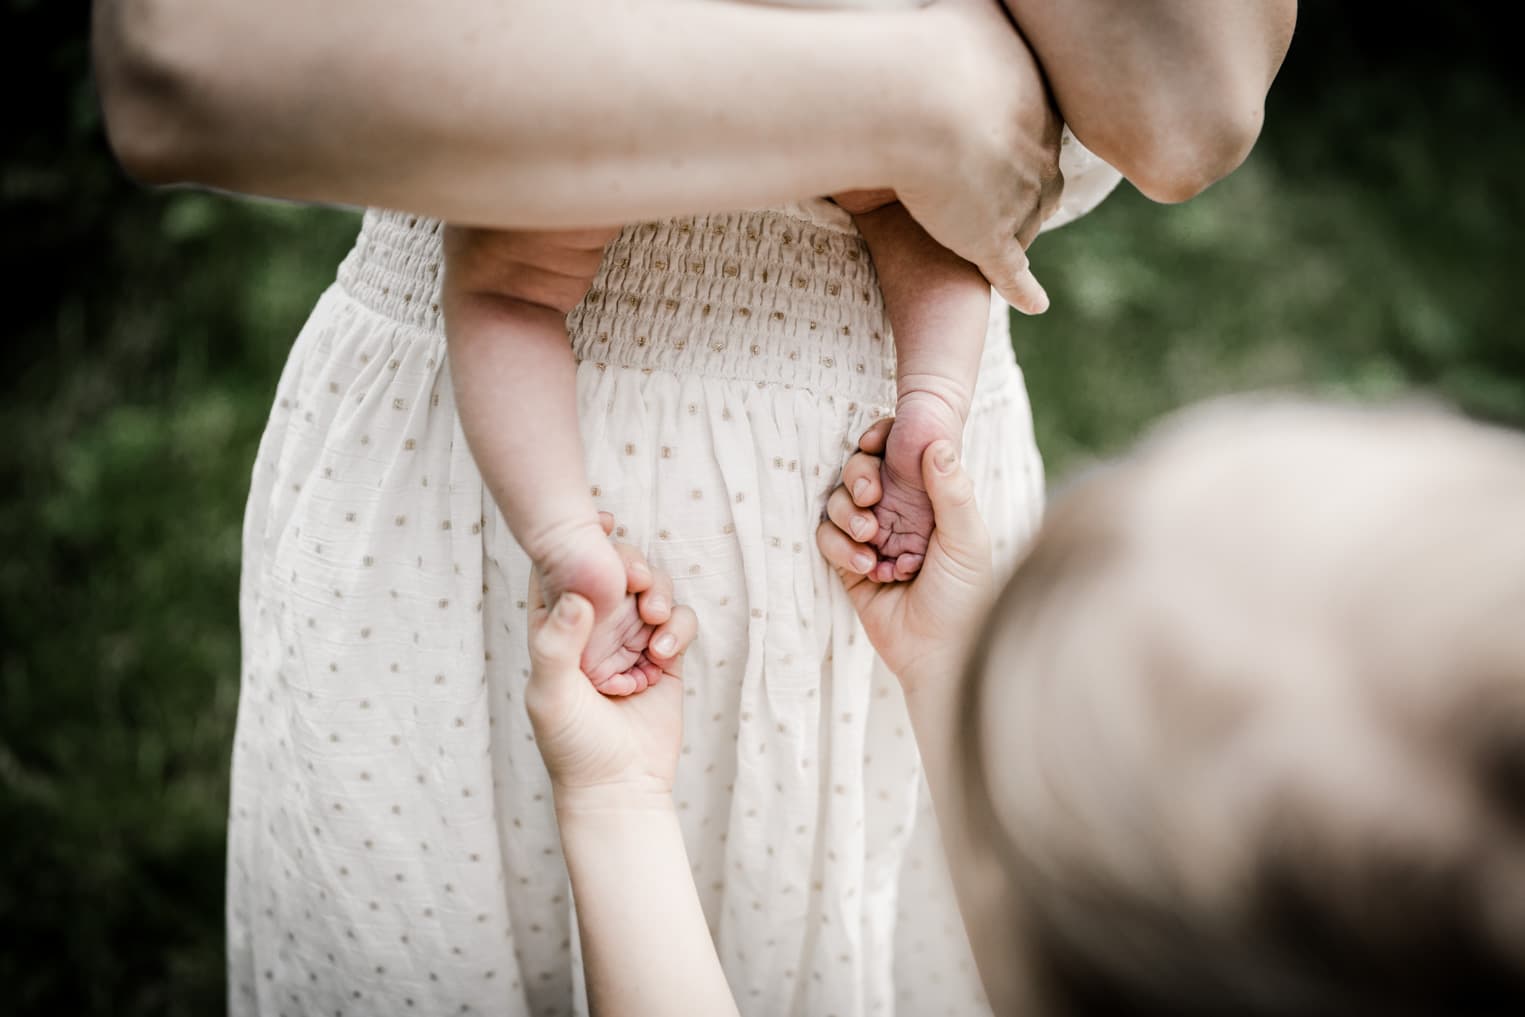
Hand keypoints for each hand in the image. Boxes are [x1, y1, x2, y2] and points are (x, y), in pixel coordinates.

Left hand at [526, 531, 698, 806]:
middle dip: (629, 565)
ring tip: (653, 619)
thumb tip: (577, 594)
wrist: (618, 787)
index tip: (601, 521)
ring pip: (651, 590)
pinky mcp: (665, 657)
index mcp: (556, 629)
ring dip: (657, 594)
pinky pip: (678, 622)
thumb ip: (557, 643)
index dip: (576, 541)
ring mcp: (631, 641)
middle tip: (637, 578)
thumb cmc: (572, 745)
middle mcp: (594, 629)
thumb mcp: (550, 694)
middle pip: (614, 572)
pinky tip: (663, 654)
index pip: (560, 572)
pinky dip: (677, 628)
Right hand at [817, 419, 996, 692]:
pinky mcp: (849, 565)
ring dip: (847, 514)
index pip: (898, 455)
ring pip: (838, 502)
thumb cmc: (966, 597)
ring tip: (870, 540)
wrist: (939, 654)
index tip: (876, 441)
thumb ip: (952, 491)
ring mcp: (871, 538)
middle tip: (870, 495)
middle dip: (858, 476)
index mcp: (930, 499)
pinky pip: (827, 539)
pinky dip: (840, 548)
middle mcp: (898, 513)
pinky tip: (866, 567)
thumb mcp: (967, 540)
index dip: (882, 440)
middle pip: (860, 471)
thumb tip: (937, 442)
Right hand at [898, 0, 1064, 313]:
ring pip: (1028, 220)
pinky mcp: (990, 239)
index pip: (1035, 122)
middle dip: (1028, 184)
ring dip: (1020, 231)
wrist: (916, 99)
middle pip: (1041, 173)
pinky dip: (1023, 287)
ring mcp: (1017, 195)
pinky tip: (1033, 302)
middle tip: (1005, 190)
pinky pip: (1012, 270)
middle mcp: (1037, 146)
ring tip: (1006, 240)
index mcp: (1032, 94)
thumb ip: (978, 10)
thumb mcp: (967, 9)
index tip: (1002, 138)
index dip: (1018, 134)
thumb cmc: (929, 44)